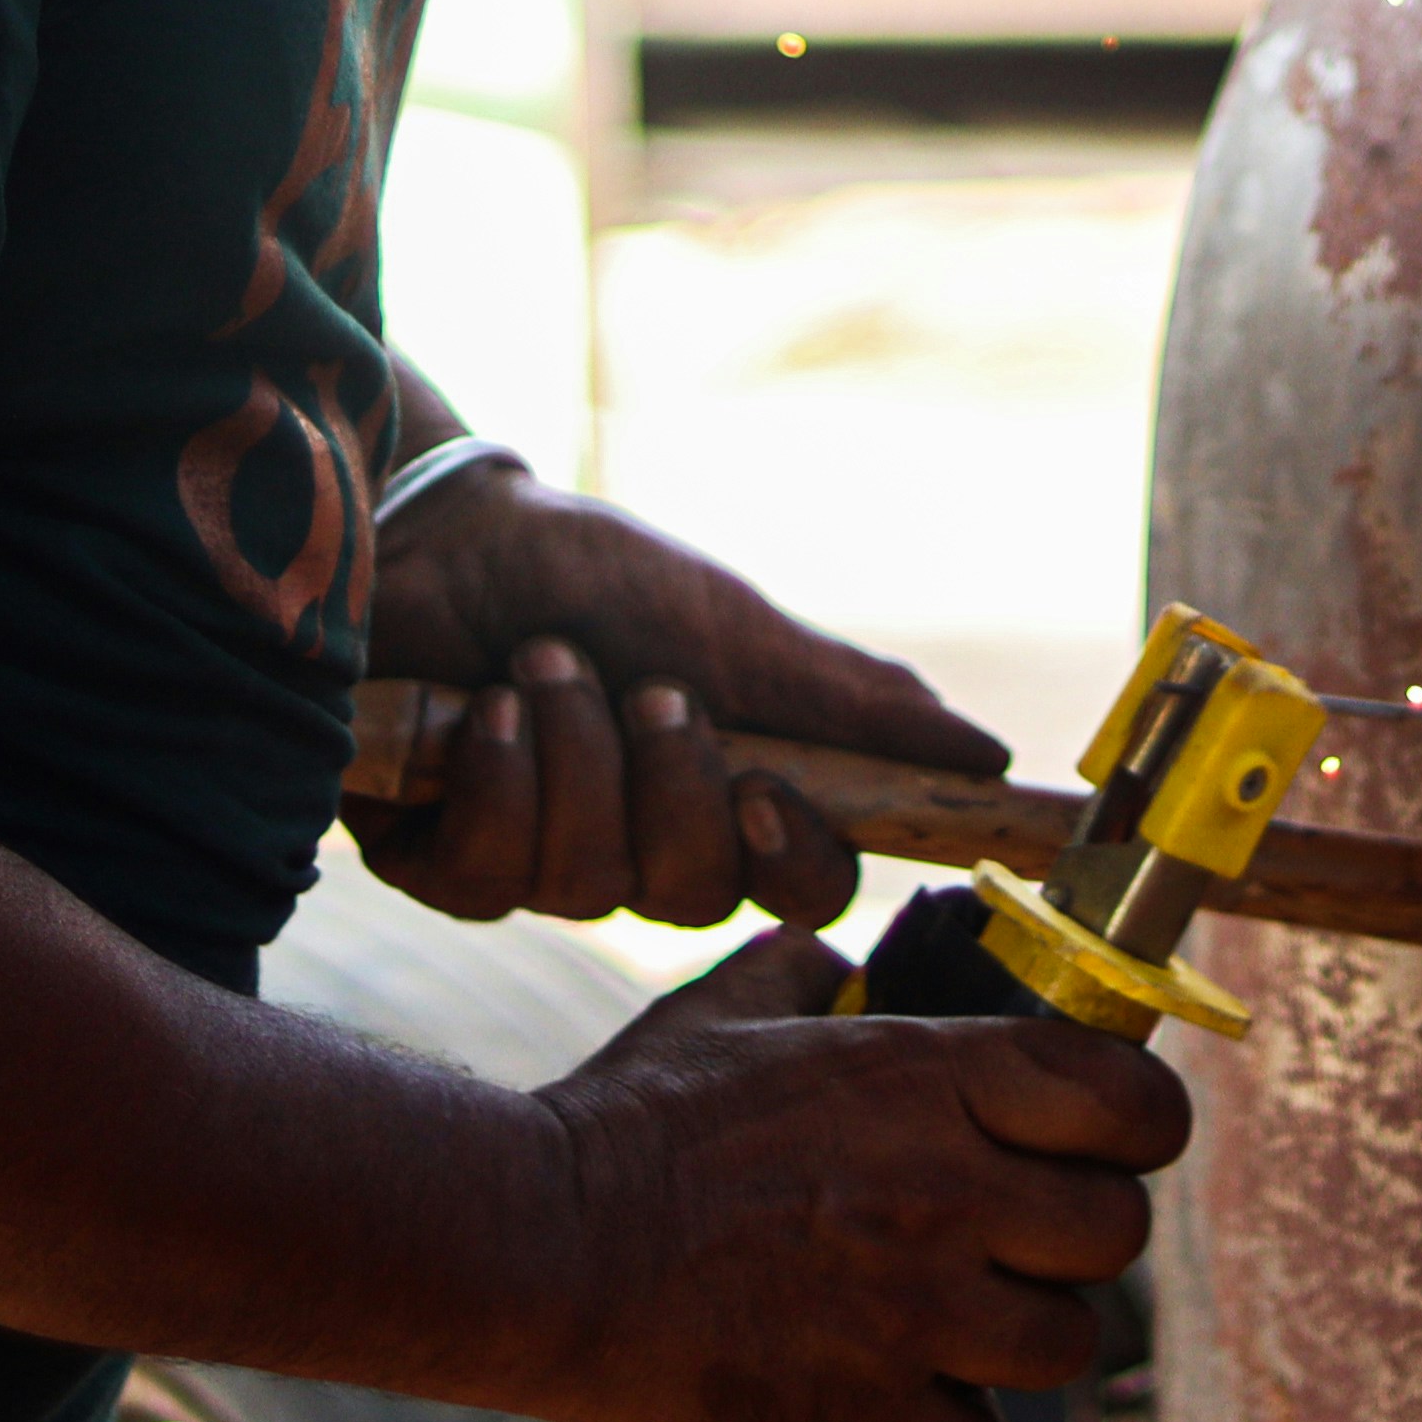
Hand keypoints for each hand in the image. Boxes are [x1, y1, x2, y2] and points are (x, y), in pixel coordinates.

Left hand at [356, 467, 999, 930]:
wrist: (445, 524)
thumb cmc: (592, 573)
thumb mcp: (730, 623)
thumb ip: (849, 699)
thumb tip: (988, 754)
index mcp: (723, 799)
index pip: (801, 890)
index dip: (794, 861)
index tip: (768, 787)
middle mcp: (636, 851)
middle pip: (692, 897)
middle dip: (668, 782)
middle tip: (646, 686)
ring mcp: (533, 868)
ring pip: (586, 884)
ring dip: (574, 749)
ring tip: (542, 662)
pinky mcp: (433, 864)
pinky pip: (486, 877)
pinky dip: (498, 774)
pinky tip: (483, 711)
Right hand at [536, 926, 1191, 1421]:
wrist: (535, 1243)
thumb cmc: (626, 1120)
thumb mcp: (722, 1008)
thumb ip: (802, 973)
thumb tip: (835, 957)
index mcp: (927, 1075)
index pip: (1129, 1101)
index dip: (1136, 1125)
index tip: (1104, 1139)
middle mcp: (946, 1187)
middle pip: (1116, 1233)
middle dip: (1078, 1240)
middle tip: (1019, 1241)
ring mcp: (913, 1308)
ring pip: (1064, 1345)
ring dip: (1022, 1340)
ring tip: (960, 1327)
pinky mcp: (865, 1411)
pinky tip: (905, 1406)